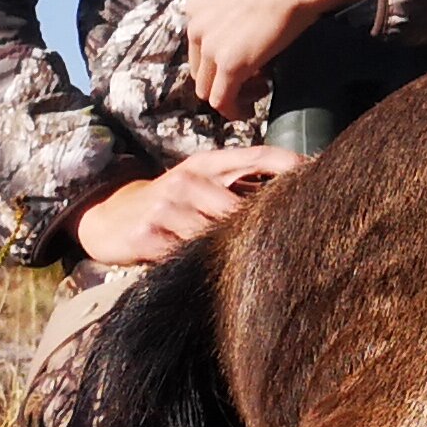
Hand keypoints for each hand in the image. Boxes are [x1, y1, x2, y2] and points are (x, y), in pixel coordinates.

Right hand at [72, 144, 304, 266]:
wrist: (106, 217)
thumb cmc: (168, 202)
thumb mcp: (200, 182)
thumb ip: (239, 183)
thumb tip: (294, 190)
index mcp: (205, 164)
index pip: (256, 156)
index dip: (289, 165)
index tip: (320, 176)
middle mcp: (187, 181)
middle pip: (240, 204)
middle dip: (264, 223)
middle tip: (293, 239)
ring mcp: (166, 208)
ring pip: (215, 233)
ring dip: (233, 249)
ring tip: (252, 262)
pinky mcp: (147, 237)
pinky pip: (186, 254)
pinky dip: (202, 263)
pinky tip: (212, 270)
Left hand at [181, 0, 376, 117]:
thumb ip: (240, 9)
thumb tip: (253, 29)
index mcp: (198, 5)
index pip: (200, 46)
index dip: (221, 61)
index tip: (247, 63)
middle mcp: (195, 26)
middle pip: (200, 70)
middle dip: (224, 81)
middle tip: (256, 81)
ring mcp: (210, 46)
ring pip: (207, 89)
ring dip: (231, 96)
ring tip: (259, 91)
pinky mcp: (230, 64)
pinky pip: (222, 100)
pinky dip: (234, 110)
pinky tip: (250, 111)